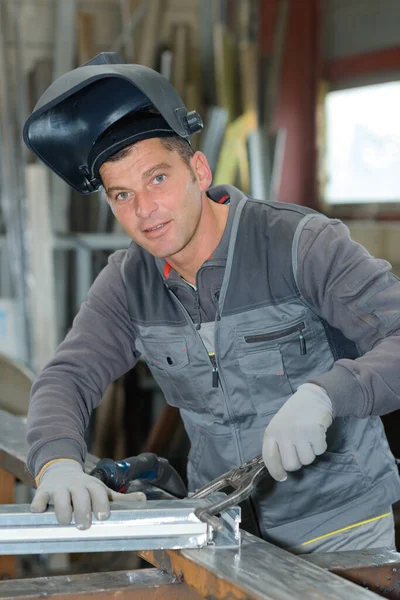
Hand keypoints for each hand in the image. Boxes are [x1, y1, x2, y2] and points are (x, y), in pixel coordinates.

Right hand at [31, 459, 145, 528]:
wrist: (61, 471)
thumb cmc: (85, 487)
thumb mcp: (102, 490)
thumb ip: (120, 498)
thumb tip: (144, 500)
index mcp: (92, 485)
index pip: (98, 492)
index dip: (101, 503)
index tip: (103, 517)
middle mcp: (76, 485)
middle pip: (80, 496)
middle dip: (83, 510)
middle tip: (83, 525)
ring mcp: (59, 488)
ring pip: (61, 497)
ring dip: (63, 510)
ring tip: (65, 522)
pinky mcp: (43, 491)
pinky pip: (39, 498)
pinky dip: (38, 505)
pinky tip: (39, 512)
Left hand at [262, 383, 332, 480]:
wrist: (313, 397)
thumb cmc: (294, 415)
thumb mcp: (279, 427)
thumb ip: (277, 445)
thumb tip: (280, 471)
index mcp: (271, 432)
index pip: (269, 458)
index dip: (276, 471)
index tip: (282, 477)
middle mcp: (284, 433)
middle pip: (291, 465)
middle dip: (298, 461)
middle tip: (300, 449)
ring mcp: (299, 433)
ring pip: (307, 460)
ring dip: (310, 452)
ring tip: (308, 438)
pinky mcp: (315, 432)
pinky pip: (319, 451)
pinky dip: (320, 445)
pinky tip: (316, 433)